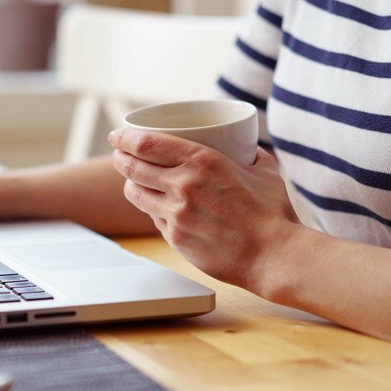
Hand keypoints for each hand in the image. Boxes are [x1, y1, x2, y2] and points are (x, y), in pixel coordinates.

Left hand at [108, 129, 300, 291]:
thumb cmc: (272, 213)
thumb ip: (249, 154)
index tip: (117, 135)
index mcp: (201, 160)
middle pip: (132, 166)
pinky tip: (156, 205)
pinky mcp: (175, 238)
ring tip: (133, 179)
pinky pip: (153, 217)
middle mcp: (182, 185)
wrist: (273, 255)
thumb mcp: (263, 169)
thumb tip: (246, 148)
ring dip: (130, 183)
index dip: (124, 138)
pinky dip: (151, 208)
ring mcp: (175, 214)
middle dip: (120, 158)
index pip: (145, 144)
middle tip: (119, 154)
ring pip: (136, 193)